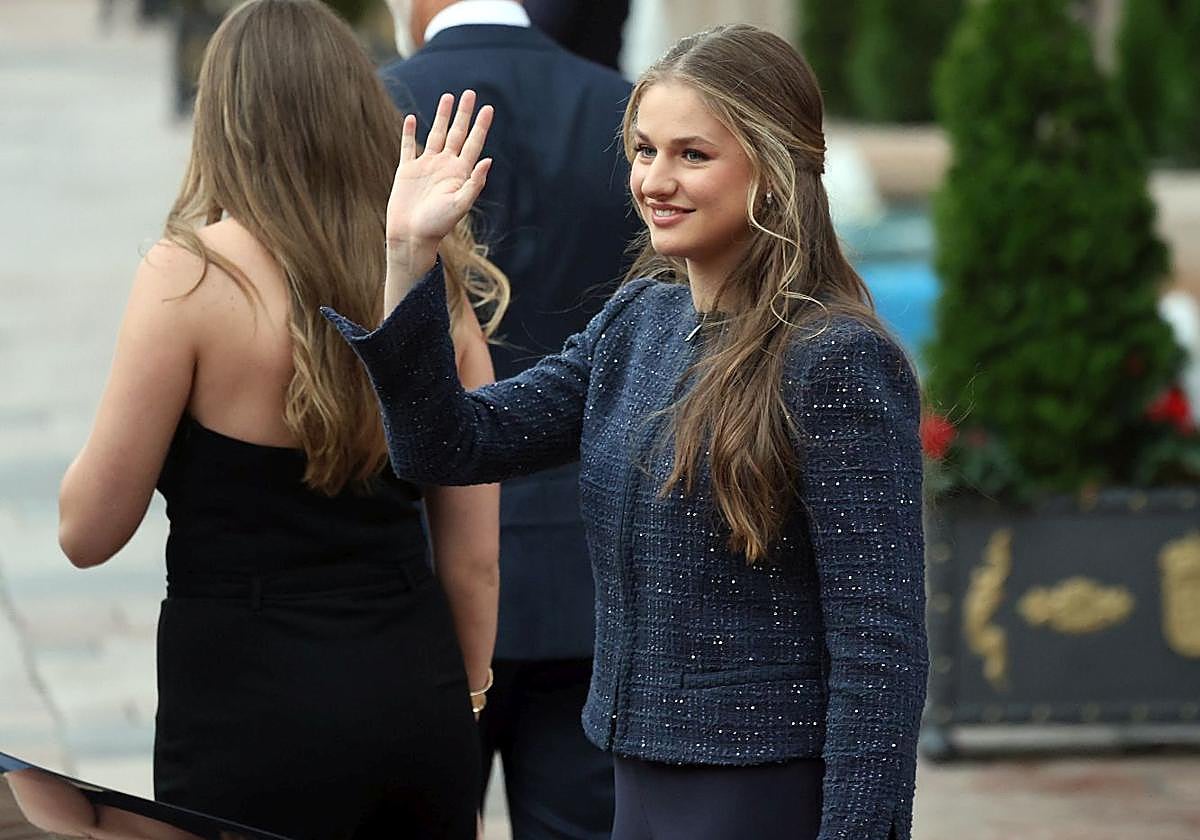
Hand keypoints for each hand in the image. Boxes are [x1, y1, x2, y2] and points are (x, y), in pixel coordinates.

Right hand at [386, 90, 493, 271]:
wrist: (411, 235)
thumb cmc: (437, 225)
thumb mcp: (460, 204)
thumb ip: (474, 183)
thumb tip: (488, 161)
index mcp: (459, 173)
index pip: (473, 143)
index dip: (481, 126)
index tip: (488, 108)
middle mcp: (445, 166)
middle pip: (457, 133)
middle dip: (463, 114)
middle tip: (470, 93)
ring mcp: (426, 166)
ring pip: (436, 134)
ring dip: (442, 116)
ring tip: (447, 97)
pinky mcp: (407, 170)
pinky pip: (408, 146)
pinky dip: (409, 132)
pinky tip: (412, 118)